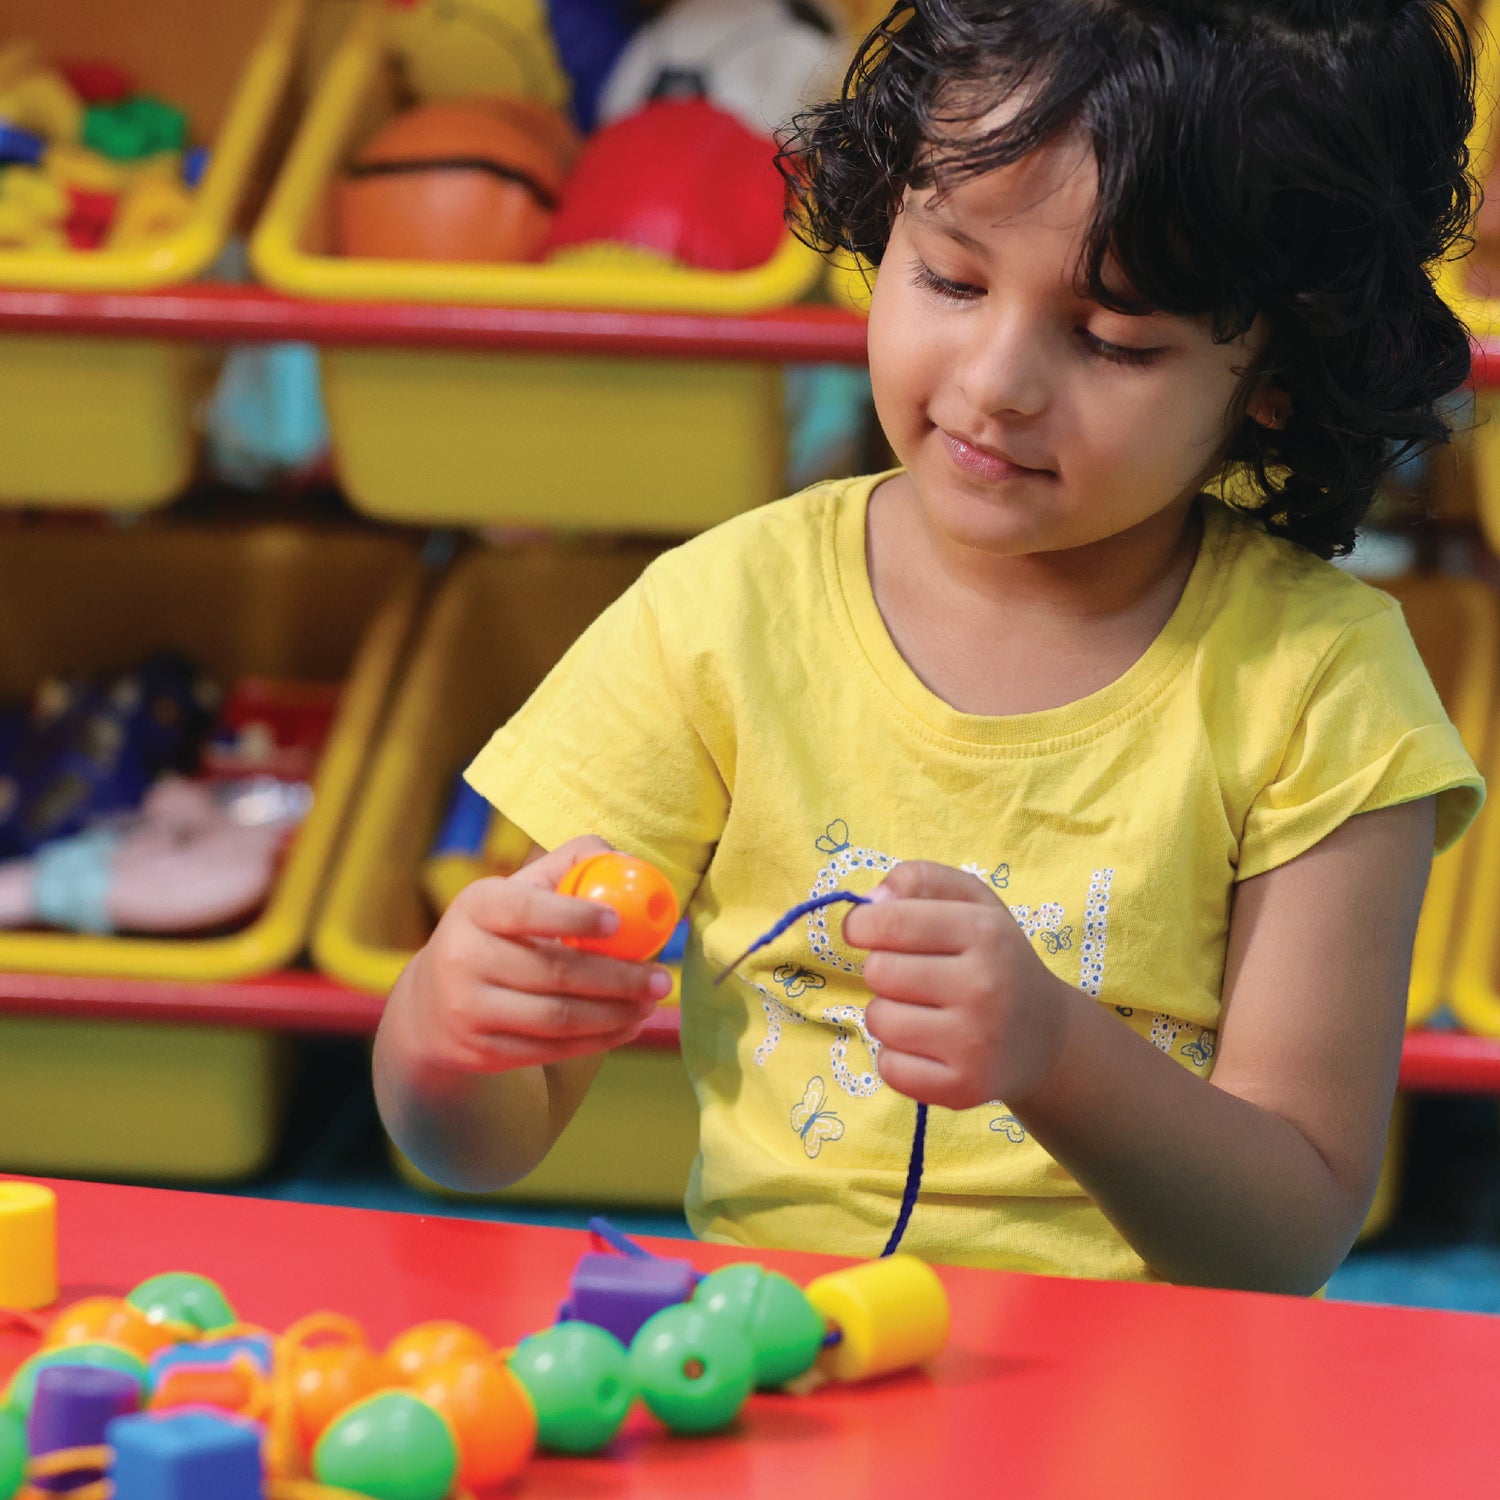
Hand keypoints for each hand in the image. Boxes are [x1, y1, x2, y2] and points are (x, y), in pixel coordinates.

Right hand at [389, 835, 674, 1076]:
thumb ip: (571, 867)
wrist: (432, 1004)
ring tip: (650, 1003)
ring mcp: (468, 1010)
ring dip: (615, 1014)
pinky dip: (597, 1040)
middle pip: (553, 972)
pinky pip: (550, 1050)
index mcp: (476, 906)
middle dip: (618, 978)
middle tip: (662, 978)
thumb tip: (626, 860)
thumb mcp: (518, 890)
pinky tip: (627, 1026)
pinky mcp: (481, 1052)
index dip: (572, 915)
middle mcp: (463, 957)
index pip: (525, 909)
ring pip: (557, 1018)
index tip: (618, 921)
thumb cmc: (498, 932)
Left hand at [841, 861, 1070, 1110]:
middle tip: (915, 977)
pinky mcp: (963, 1087)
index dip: (862, 924)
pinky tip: (927, 1046)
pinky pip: (890, 1067)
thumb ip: (920, 879)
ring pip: (879, 1020)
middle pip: (878, 972)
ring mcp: (975, 1043)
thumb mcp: (972, 902)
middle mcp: (984, 987)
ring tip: (922, 1011)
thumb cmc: (995, 958)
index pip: (890, 922)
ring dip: (888, 1013)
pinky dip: (896, 1057)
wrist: (1045, 1036)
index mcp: (984, 932)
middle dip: (884, 970)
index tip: (864, 930)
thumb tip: (871, 901)